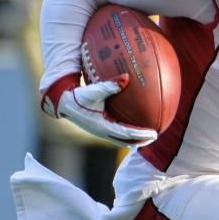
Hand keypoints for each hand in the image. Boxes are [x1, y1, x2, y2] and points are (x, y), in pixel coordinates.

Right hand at [42, 73, 157, 147]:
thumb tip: (126, 78)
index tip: (154, 133)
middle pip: (126, 141)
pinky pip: (117, 134)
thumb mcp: (94, 90)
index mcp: (102, 126)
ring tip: (147, 136)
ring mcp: (101, 131)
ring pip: (121, 140)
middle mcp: (103, 131)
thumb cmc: (78, 96)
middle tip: (155, 137)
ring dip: (134, 139)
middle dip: (141, 140)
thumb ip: (110, 85)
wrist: (63, 102)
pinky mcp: (99, 128)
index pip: (126, 133)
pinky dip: (127, 133)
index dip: (141, 134)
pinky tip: (134, 127)